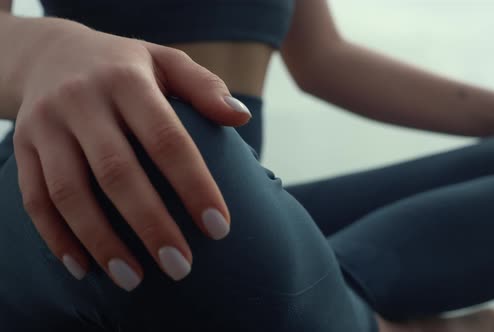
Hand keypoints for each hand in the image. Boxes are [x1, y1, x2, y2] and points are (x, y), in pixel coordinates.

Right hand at [13, 22, 250, 290]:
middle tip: (181, 267)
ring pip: (70, 192)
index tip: (219, 228)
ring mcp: (46, 125)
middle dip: (151, 225)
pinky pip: (34, 198)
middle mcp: (82, 101)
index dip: (194, 185)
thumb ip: (204, 87)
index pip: (166, 139)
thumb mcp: (166, 61)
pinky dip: (57, 237)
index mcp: (127, 80)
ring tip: (134, 279)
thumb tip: (241, 117)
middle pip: (117, 172)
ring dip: (101, 241)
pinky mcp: (22, 146)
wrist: (50, 53)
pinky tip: (83, 268)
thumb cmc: (125, 66)